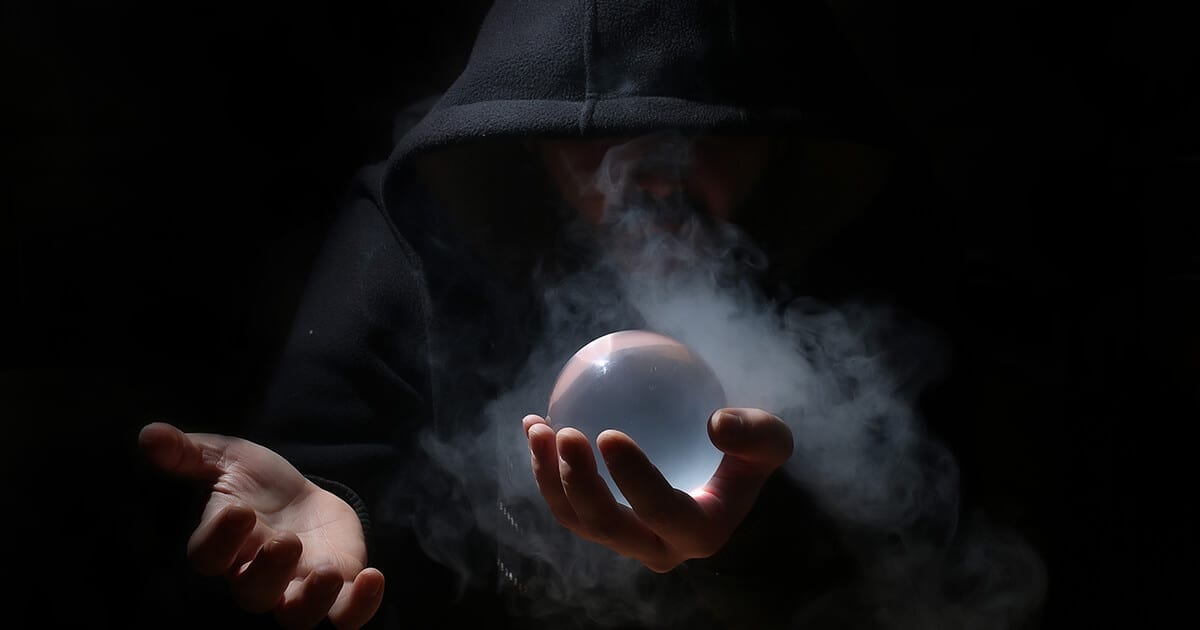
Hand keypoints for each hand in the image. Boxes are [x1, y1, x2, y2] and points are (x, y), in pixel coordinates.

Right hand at [139, 422, 384, 628]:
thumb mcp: (228, 458)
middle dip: (269, 571)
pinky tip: (373, 577)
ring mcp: (298, 588)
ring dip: (313, 600)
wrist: (306, 497)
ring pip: (297, 616)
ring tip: (328, 571)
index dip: (219, 540)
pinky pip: (346, 615)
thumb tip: (149, 433)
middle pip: (253, 594)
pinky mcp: (339, 590)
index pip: (209, 558)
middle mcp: (258, 576)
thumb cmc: (259, 483)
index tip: (238, 510)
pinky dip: (360, 606)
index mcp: (227, 546)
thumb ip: (190, 453)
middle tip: (285, 541)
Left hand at [523, 407, 792, 571]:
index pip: (663, 512)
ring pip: (576, 519)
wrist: (721, 470)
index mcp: (700, 533)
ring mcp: (624, 540)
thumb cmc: (747, 450)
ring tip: (538, 428)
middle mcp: (658, 548)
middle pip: (608, 527)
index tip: (609, 433)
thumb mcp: (770, 438)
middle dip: (579, 486)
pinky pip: (565, 500)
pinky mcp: (600, 523)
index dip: (634, 480)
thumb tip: (716, 424)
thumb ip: (755, 432)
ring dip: (549, 478)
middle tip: (566, 433)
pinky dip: (544, 467)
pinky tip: (533, 424)